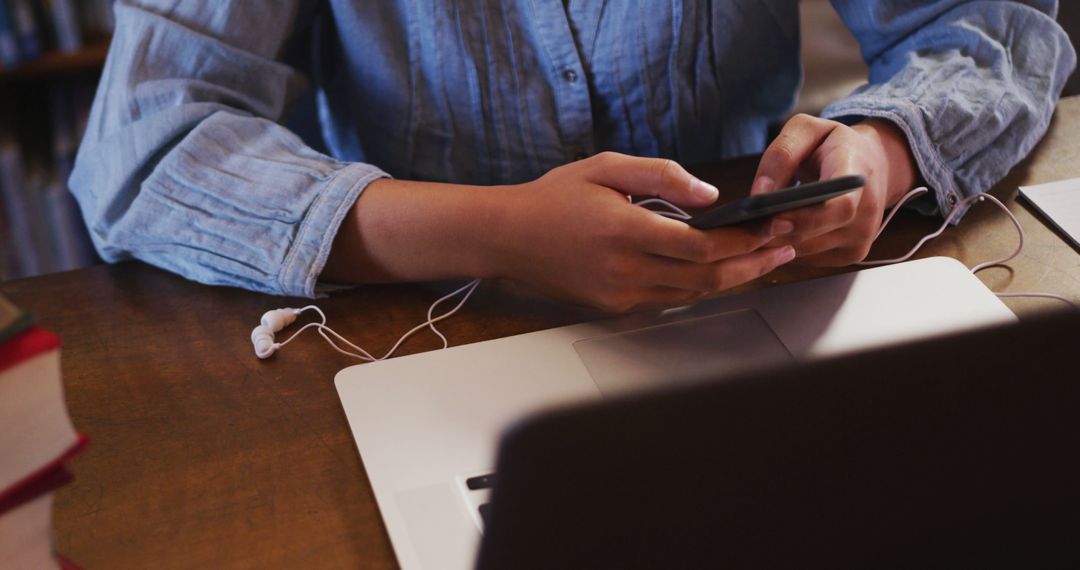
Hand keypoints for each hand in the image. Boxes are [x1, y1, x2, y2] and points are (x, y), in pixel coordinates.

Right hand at [324, 152, 796, 312]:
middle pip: (706, 278)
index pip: (701, 246)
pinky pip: (669, 299)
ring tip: (764, 262)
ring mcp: (619, 295)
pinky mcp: (614, 307)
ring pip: (692, 294)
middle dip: (753, 265)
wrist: (507, 238)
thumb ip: (661, 176)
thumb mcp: (605, 167)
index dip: (744, 241)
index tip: (773, 229)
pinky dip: (699, 287)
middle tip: (785, 251)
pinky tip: (719, 272)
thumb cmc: (553, 197)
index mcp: (623, 231)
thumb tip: (710, 195)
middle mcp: (624, 270)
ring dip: (733, 280)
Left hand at [751, 114, 919, 265]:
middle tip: (743, 227)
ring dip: (777, 243)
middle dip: (777, 232)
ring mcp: (862, 236)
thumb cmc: (832, 144)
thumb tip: (760, 193)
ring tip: (750, 229)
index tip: (770, 219)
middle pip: (817, 234)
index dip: (804, 218)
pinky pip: (811, 258)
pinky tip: (771, 234)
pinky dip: (787, 248)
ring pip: (808, 250)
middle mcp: (868, 210)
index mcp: (858, 174)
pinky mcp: (852, 253)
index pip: (840, 206)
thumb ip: (782, 155)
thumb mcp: (807, 130)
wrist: (870, 162)